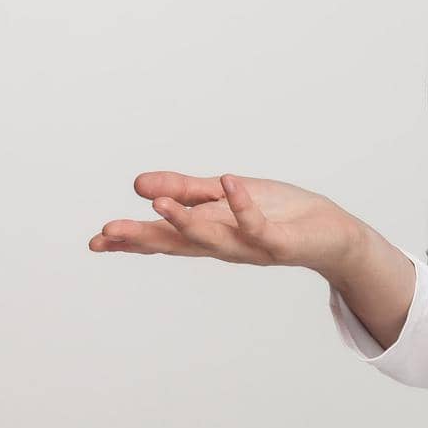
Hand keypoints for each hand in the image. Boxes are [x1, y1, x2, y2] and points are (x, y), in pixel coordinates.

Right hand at [88, 171, 363, 274]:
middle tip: (106, 234)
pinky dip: (243, 204)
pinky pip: (257, 223)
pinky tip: (229, 182)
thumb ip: (186, 191)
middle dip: (143, 238)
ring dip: (186, 222)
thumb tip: (139, 185)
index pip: (164, 238)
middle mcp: (224, 245)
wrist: (331, 233)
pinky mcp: (279, 242)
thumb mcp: (225, 195)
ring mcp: (250, 245)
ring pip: (212, 238)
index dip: (131, 241)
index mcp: (208, 234)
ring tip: (158, 204)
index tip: (96, 242)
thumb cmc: (278, 212)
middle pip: (178, 244)